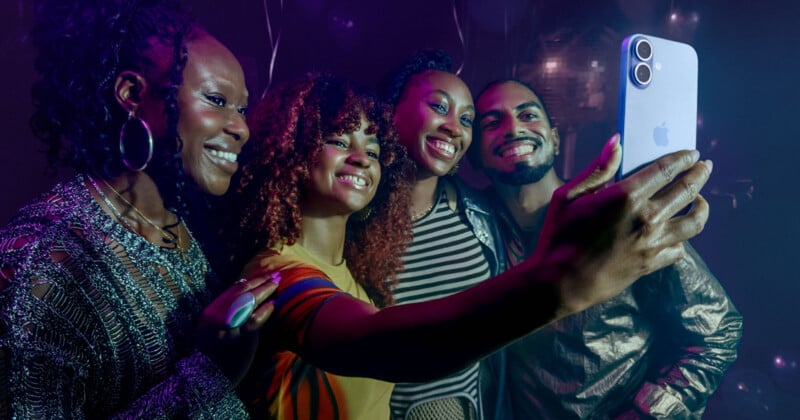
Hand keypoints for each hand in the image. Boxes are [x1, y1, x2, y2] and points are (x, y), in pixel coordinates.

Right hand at [196, 275, 278, 384]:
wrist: (207, 377)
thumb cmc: (212, 352)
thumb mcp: (210, 327)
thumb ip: (222, 310)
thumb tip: (240, 287)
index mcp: (210, 312)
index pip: (231, 290)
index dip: (248, 281)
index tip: (261, 276)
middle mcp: (218, 317)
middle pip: (241, 292)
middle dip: (259, 281)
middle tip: (274, 275)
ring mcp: (230, 327)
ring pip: (249, 302)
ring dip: (265, 290)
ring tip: (276, 284)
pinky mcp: (241, 338)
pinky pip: (255, 320)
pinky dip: (265, 310)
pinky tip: (273, 304)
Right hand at [533, 134, 711, 315]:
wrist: (560, 282)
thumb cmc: (558, 236)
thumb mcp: (569, 196)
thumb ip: (598, 169)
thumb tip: (616, 142)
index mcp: (626, 195)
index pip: (666, 169)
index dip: (683, 158)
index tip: (692, 153)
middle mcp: (646, 217)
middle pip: (687, 190)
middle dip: (700, 174)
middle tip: (705, 166)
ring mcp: (652, 242)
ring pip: (694, 221)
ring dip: (702, 206)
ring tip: (701, 200)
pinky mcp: (652, 263)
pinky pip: (680, 249)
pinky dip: (682, 239)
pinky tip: (678, 233)